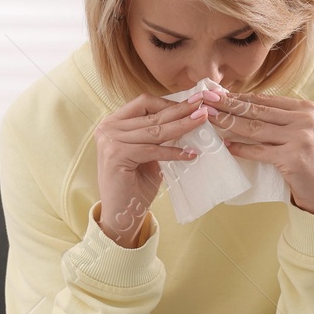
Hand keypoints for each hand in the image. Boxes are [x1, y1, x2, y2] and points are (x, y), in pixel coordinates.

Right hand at [94, 92, 212, 247]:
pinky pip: (153, 150)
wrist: (121, 212)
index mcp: (114, 122)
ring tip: (202, 122)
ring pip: (155, 130)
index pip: (144, 102)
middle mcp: (108, 127)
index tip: (194, 101)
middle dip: (182, 110)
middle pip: (152, 114)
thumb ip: (159, 135)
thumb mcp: (148, 153)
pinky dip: (174, 152)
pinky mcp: (116, 155)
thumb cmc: (136, 182)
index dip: (170, 102)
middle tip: (204, 106)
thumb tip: (189, 119)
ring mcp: (110, 140)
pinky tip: (191, 154)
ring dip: (182, 126)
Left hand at [208, 91, 313, 216]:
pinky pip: (259, 151)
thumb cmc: (310, 160)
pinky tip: (226, 146)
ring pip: (256, 128)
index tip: (217, 93)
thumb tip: (242, 106)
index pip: (266, 100)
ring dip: (229, 122)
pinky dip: (240, 149)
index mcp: (306, 109)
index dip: (239, 96)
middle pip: (258, 111)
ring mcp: (300, 138)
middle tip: (206, 99)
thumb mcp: (301, 132)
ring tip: (210, 118)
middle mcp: (305, 120)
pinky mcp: (293, 158)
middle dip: (229, 104)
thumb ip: (279, 119)